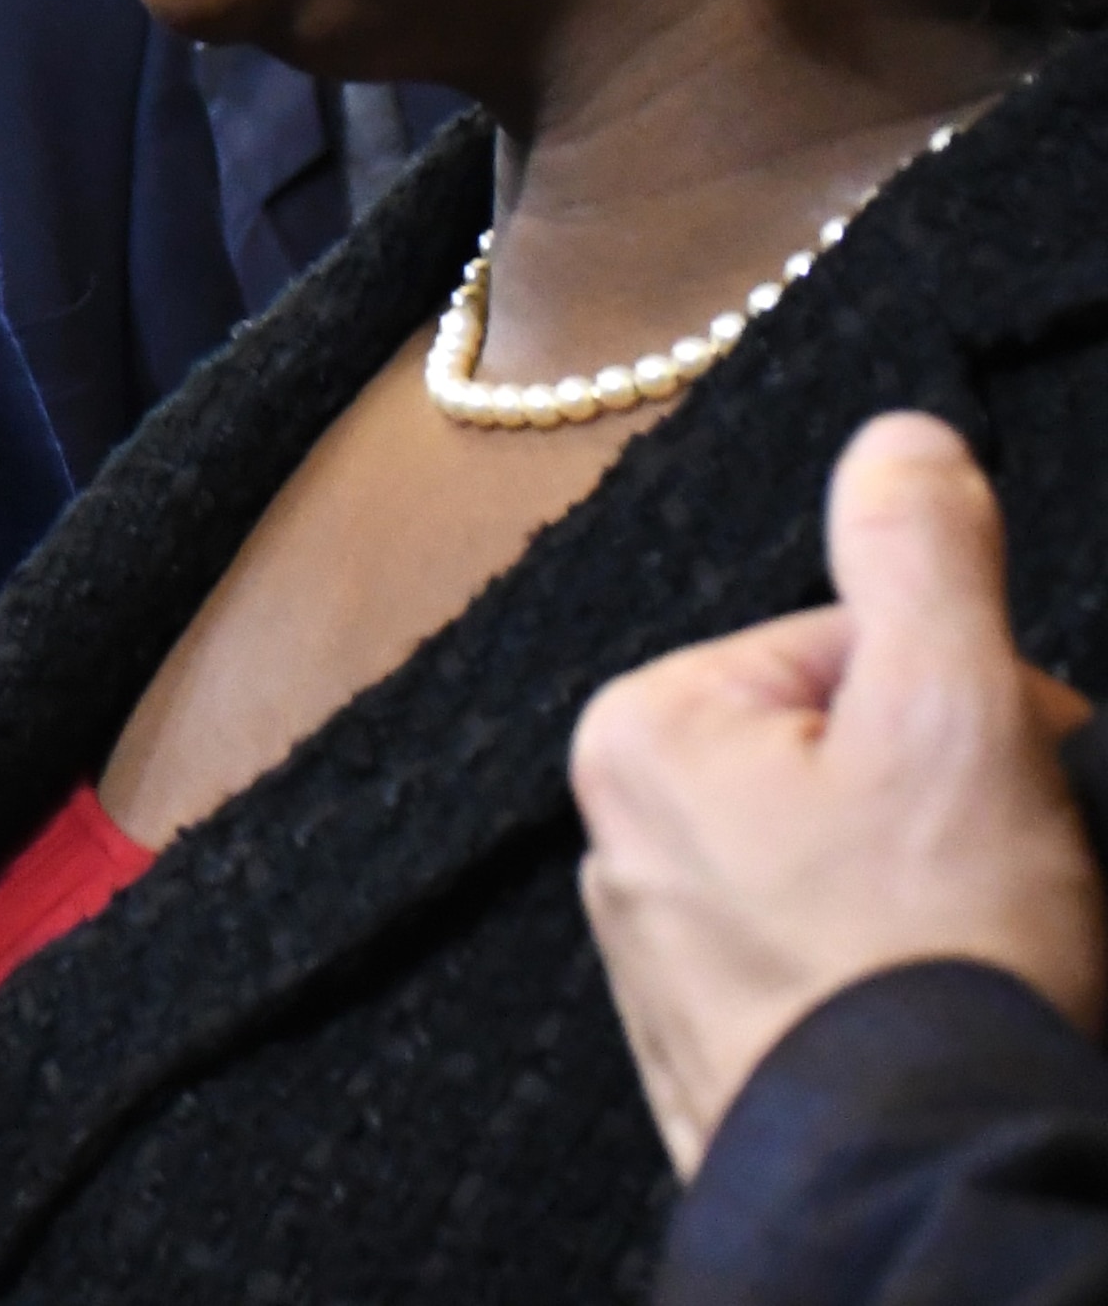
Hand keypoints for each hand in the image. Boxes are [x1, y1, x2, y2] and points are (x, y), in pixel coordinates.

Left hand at [573, 409, 1107, 1175]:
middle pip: (847, 755)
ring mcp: (658, 954)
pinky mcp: (713, 1047)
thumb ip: (923, 554)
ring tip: (971, 950)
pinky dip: (896, 972)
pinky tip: (933, 1008)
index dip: (967, 703)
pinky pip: (831, 962)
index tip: (1006, 778)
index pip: (852, 649)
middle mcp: (616, 835)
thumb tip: (899, 436)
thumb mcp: (953, 713)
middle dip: (948, 799)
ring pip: (850, 861)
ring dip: (935, 889)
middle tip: (999, 880)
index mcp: (641, 729)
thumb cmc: (929, 953)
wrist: (917, 1184)